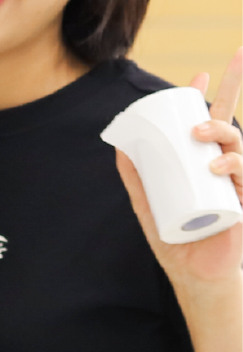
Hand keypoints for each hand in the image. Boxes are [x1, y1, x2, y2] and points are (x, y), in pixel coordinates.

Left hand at [115, 46, 242, 290]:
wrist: (194, 276)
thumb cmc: (174, 238)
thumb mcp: (147, 203)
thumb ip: (136, 176)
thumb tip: (120, 145)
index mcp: (202, 163)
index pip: (208, 124)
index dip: (208, 98)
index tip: (200, 76)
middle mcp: (222, 168)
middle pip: (231, 125)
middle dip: (229, 95)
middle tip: (207, 89)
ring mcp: (236, 183)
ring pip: (240, 146)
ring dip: (222, 134)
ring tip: (199, 134)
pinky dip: (234, 167)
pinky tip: (216, 166)